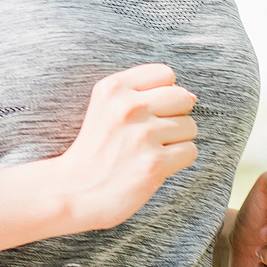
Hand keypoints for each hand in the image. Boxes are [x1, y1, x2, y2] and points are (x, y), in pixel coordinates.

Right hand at [54, 63, 198, 229]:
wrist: (73, 192)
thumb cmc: (96, 150)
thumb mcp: (106, 107)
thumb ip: (145, 94)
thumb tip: (193, 96)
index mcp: (113, 87)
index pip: (165, 73)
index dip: (163, 93)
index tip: (145, 112)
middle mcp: (128, 107)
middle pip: (183, 97)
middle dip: (174, 117)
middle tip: (149, 135)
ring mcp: (142, 135)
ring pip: (190, 126)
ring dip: (176, 142)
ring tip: (147, 152)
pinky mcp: (154, 164)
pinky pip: (190, 151)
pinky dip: (177, 162)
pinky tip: (152, 166)